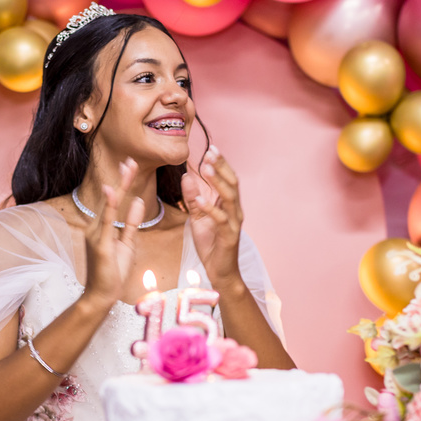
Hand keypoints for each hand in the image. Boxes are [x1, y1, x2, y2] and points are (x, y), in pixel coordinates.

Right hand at [82, 158, 144, 307]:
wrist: (100, 296)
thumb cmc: (113, 273)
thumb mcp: (127, 244)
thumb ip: (131, 223)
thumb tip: (135, 201)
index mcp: (102, 227)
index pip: (114, 200)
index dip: (123, 182)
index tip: (130, 166)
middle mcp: (95, 227)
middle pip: (111, 198)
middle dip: (122, 178)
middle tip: (132, 159)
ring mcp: (95, 235)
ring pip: (109, 205)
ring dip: (119, 185)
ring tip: (128, 167)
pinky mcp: (99, 244)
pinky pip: (106, 222)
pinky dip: (109, 206)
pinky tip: (114, 192)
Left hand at [183, 146, 243, 291]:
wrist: (220, 271)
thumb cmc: (211, 244)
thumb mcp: (197, 218)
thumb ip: (193, 198)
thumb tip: (186, 177)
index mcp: (228, 205)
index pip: (226, 179)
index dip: (220, 164)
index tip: (210, 148)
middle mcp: (235, 211)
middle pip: (232, 183)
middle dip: (221, 166)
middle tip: (210, 151)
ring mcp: (234, 223)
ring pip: (229, 197)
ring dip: (217, 181)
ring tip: (206, 168)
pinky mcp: (229, 237)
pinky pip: (221, 220)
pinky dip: (211, 209)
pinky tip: (200, 200)